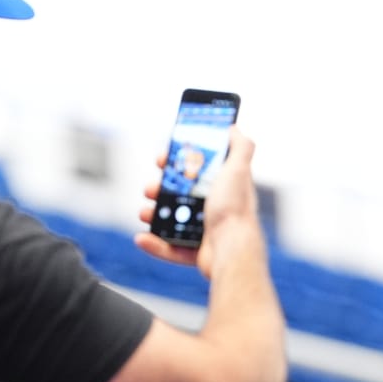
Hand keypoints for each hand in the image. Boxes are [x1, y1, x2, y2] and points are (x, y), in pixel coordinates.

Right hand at [134, 127, 261, 279]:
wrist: (233, 250)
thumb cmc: (235, 210)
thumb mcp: (239, 170)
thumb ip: (240, 146)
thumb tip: (234, 128)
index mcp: (223, 188)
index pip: (197, 170)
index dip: (177, 163)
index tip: (162, 160)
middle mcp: (216, 208)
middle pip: (181, 195)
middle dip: (160, 189)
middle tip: (149, 188)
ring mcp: (206, 232)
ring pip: (172, 221)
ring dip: (154, 215)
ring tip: (144, 212)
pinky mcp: (198, 253)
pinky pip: (171, 248)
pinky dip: (155, 243)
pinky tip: (142, 238)